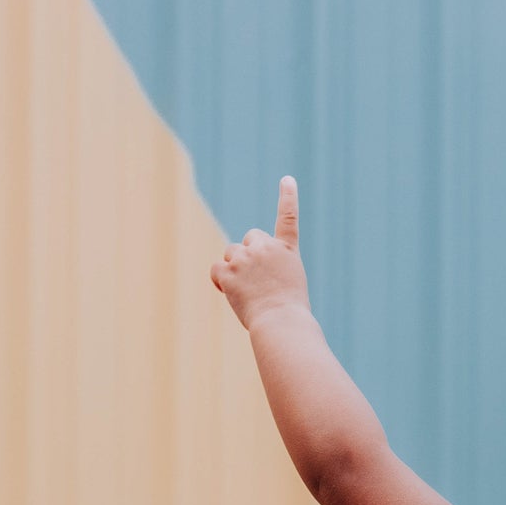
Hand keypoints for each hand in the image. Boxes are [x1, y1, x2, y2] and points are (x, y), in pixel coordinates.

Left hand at [210, 176, 309, 328]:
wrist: (281, 324)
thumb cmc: (289, 313)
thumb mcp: (289, 285)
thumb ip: (272, 270)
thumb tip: (247, 279)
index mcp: (286, 251)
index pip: (288, 218)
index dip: (288, 198)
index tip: (287, 180)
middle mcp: (266, 248)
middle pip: (249, 238)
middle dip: (248, 253)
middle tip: (257, 279)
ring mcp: (246, 258)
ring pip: (231, 254)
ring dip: (235, 269)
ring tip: (248, 292)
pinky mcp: (229, 271)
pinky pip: (216, 270)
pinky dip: (220, 281)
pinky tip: (231, 293)